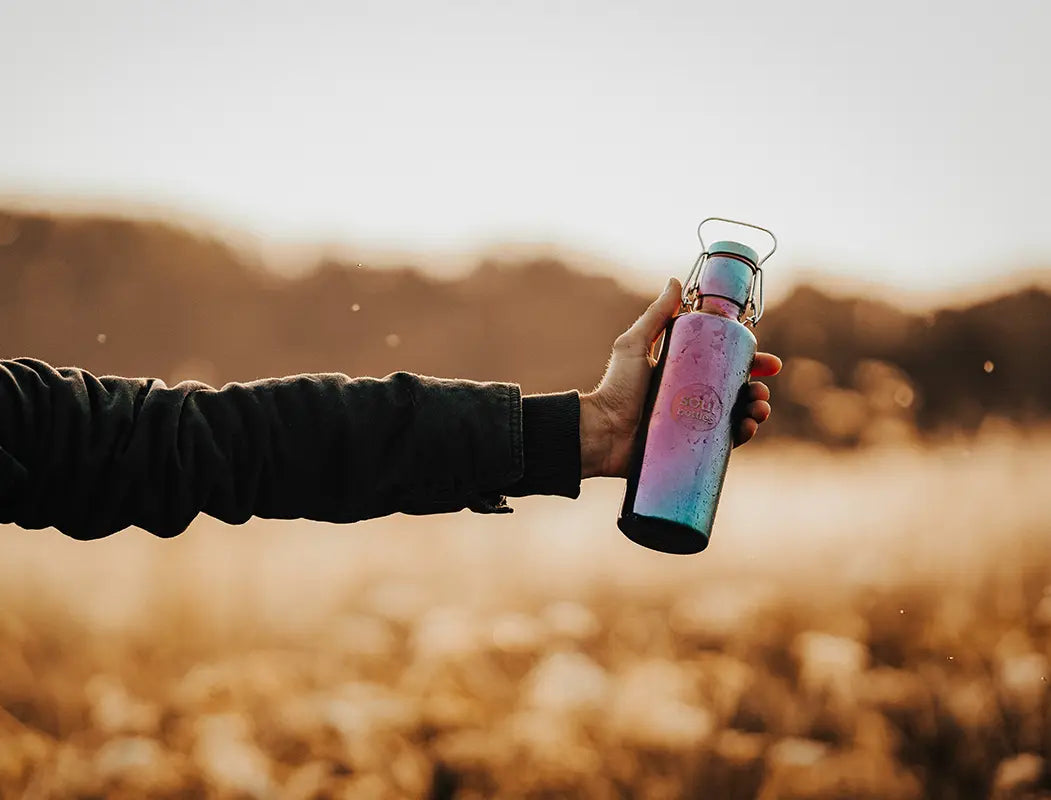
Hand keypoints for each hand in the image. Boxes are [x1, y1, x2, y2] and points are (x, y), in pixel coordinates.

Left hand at [580, 277, 781, 478]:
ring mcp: (693, 423)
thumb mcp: (635, 345)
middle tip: (761, 392)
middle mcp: (692, 398)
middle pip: (736, 392)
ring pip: (736, 417)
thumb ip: (655, 316)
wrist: (601, 431)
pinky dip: (742, 436)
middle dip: (757, 390)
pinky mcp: (691, 448)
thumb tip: (675, 281)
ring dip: (756, 412)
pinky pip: (725, 443)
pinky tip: (748, 429)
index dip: (750, 363)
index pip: (724, 365)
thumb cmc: (615, 387)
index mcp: (684, 373)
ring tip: (757, 410)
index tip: (769, 363)